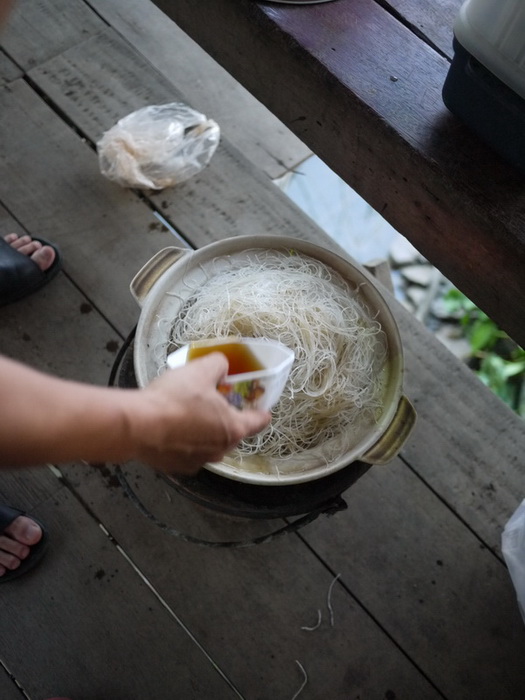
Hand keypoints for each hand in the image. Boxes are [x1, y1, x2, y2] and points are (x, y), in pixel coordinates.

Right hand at [128, 353, 270, 473]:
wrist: (137, 426)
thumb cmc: (174, 399)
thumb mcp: (201, 370)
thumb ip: (218, 364)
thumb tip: (222, 365)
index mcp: (233, 429)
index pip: (258, 422)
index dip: (262, 412)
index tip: (262, 407)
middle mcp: (220, 450)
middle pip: (233, 433)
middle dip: (227, 418)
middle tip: (216, 401)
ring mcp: (198, 462)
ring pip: (210, 444)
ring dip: (205, 431)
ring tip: (189, 413)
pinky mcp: (176, 467)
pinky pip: (188, 452)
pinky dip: (184, 441)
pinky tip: (171, 427)